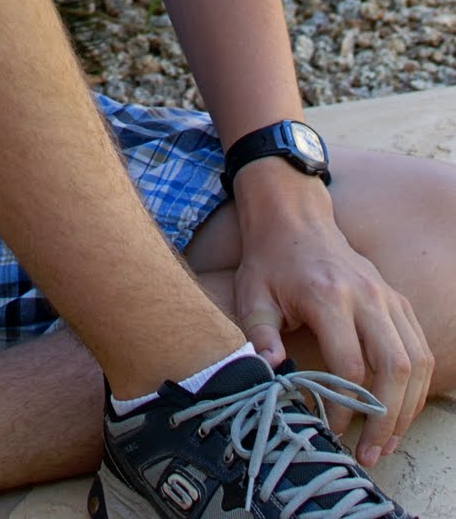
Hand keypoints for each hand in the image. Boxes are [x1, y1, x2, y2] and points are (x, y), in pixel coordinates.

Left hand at [233, 203, 433, 466]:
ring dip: (406, 408)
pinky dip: (416, 387)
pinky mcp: (398, 300)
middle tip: (368, 453)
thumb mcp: (252, 295)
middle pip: (394, 367)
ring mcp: (387, 296)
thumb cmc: (269, 262)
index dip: (345, 405)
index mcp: (328, 295)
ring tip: (386, 443)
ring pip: (416, 361)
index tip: (332, 429)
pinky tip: (399, 411)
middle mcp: (366, 295)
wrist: (295, 219)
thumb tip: (269, 372)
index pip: (349, 364)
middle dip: (385, 418)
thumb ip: (260, 334)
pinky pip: (420, 349)